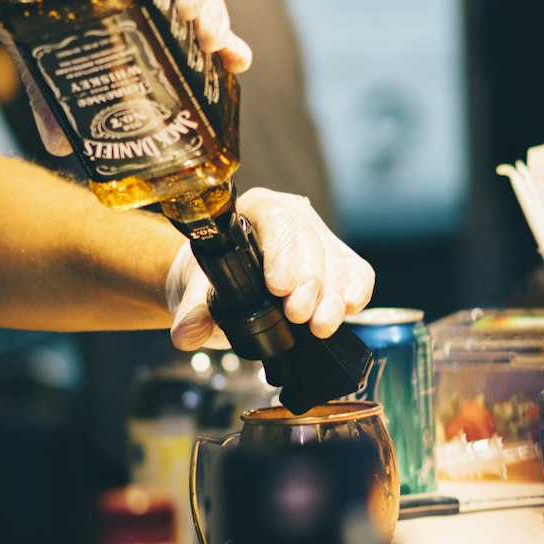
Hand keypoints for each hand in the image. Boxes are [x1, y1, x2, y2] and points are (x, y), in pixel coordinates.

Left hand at [166, 188, 374, 350]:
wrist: (222, 285)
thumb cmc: (211, 278)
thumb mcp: (197, 290)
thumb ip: (193, 309)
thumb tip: (186, 333)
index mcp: (254, 209)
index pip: (275, 220)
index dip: (282, 252)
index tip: (278, 288)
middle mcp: (291, 217)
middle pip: (311, 242)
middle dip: (310, 282)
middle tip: (299, 315)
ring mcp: (318, 238)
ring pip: (336, 260)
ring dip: (333, 296)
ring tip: (321, 326)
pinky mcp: (338, 261)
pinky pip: (357, 272)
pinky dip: (356, 291)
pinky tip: (350, 309)